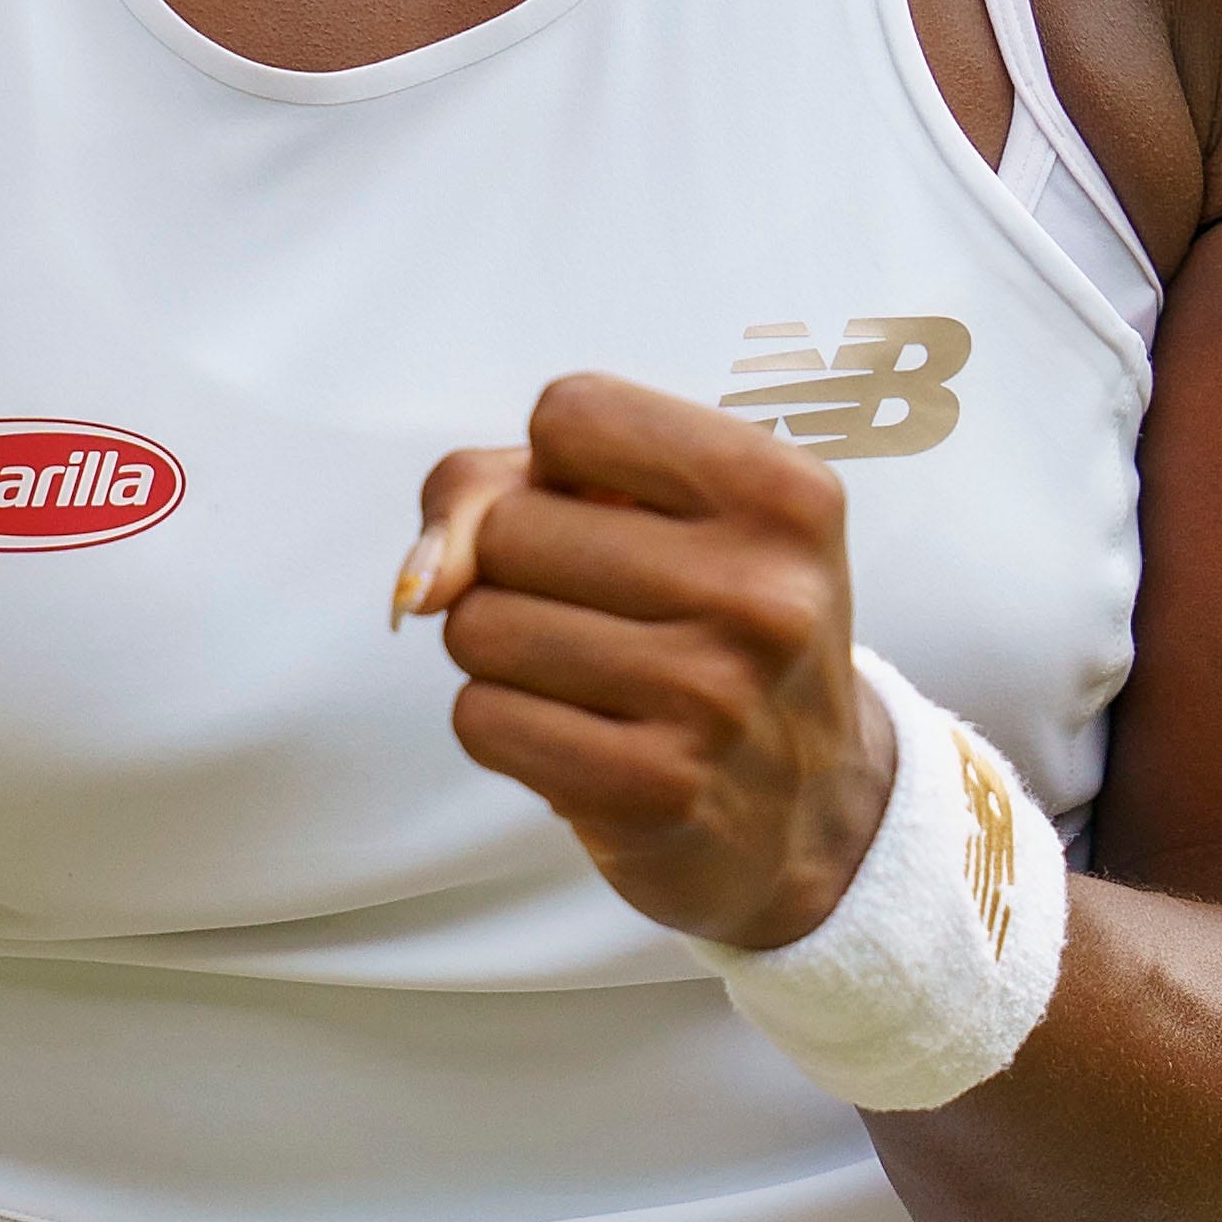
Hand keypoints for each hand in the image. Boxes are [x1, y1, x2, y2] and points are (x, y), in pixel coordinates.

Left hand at [397, 372, 897, 950]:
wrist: (803, 807)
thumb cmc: (703, 624)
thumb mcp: (649, 512)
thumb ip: (495, 489)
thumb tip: (418, 584)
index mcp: (782, 493)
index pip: (572, 414)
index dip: (557, 467)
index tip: (614, 514)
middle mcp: (764, 591)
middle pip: (509, 527)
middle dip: (516, 567)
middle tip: (599, 608)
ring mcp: (714, 697)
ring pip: (478, 624)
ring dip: (497, 647)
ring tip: (585, 671)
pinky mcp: (656, 791)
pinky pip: (481, 718)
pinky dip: (501, 721)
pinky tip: (576, 733)